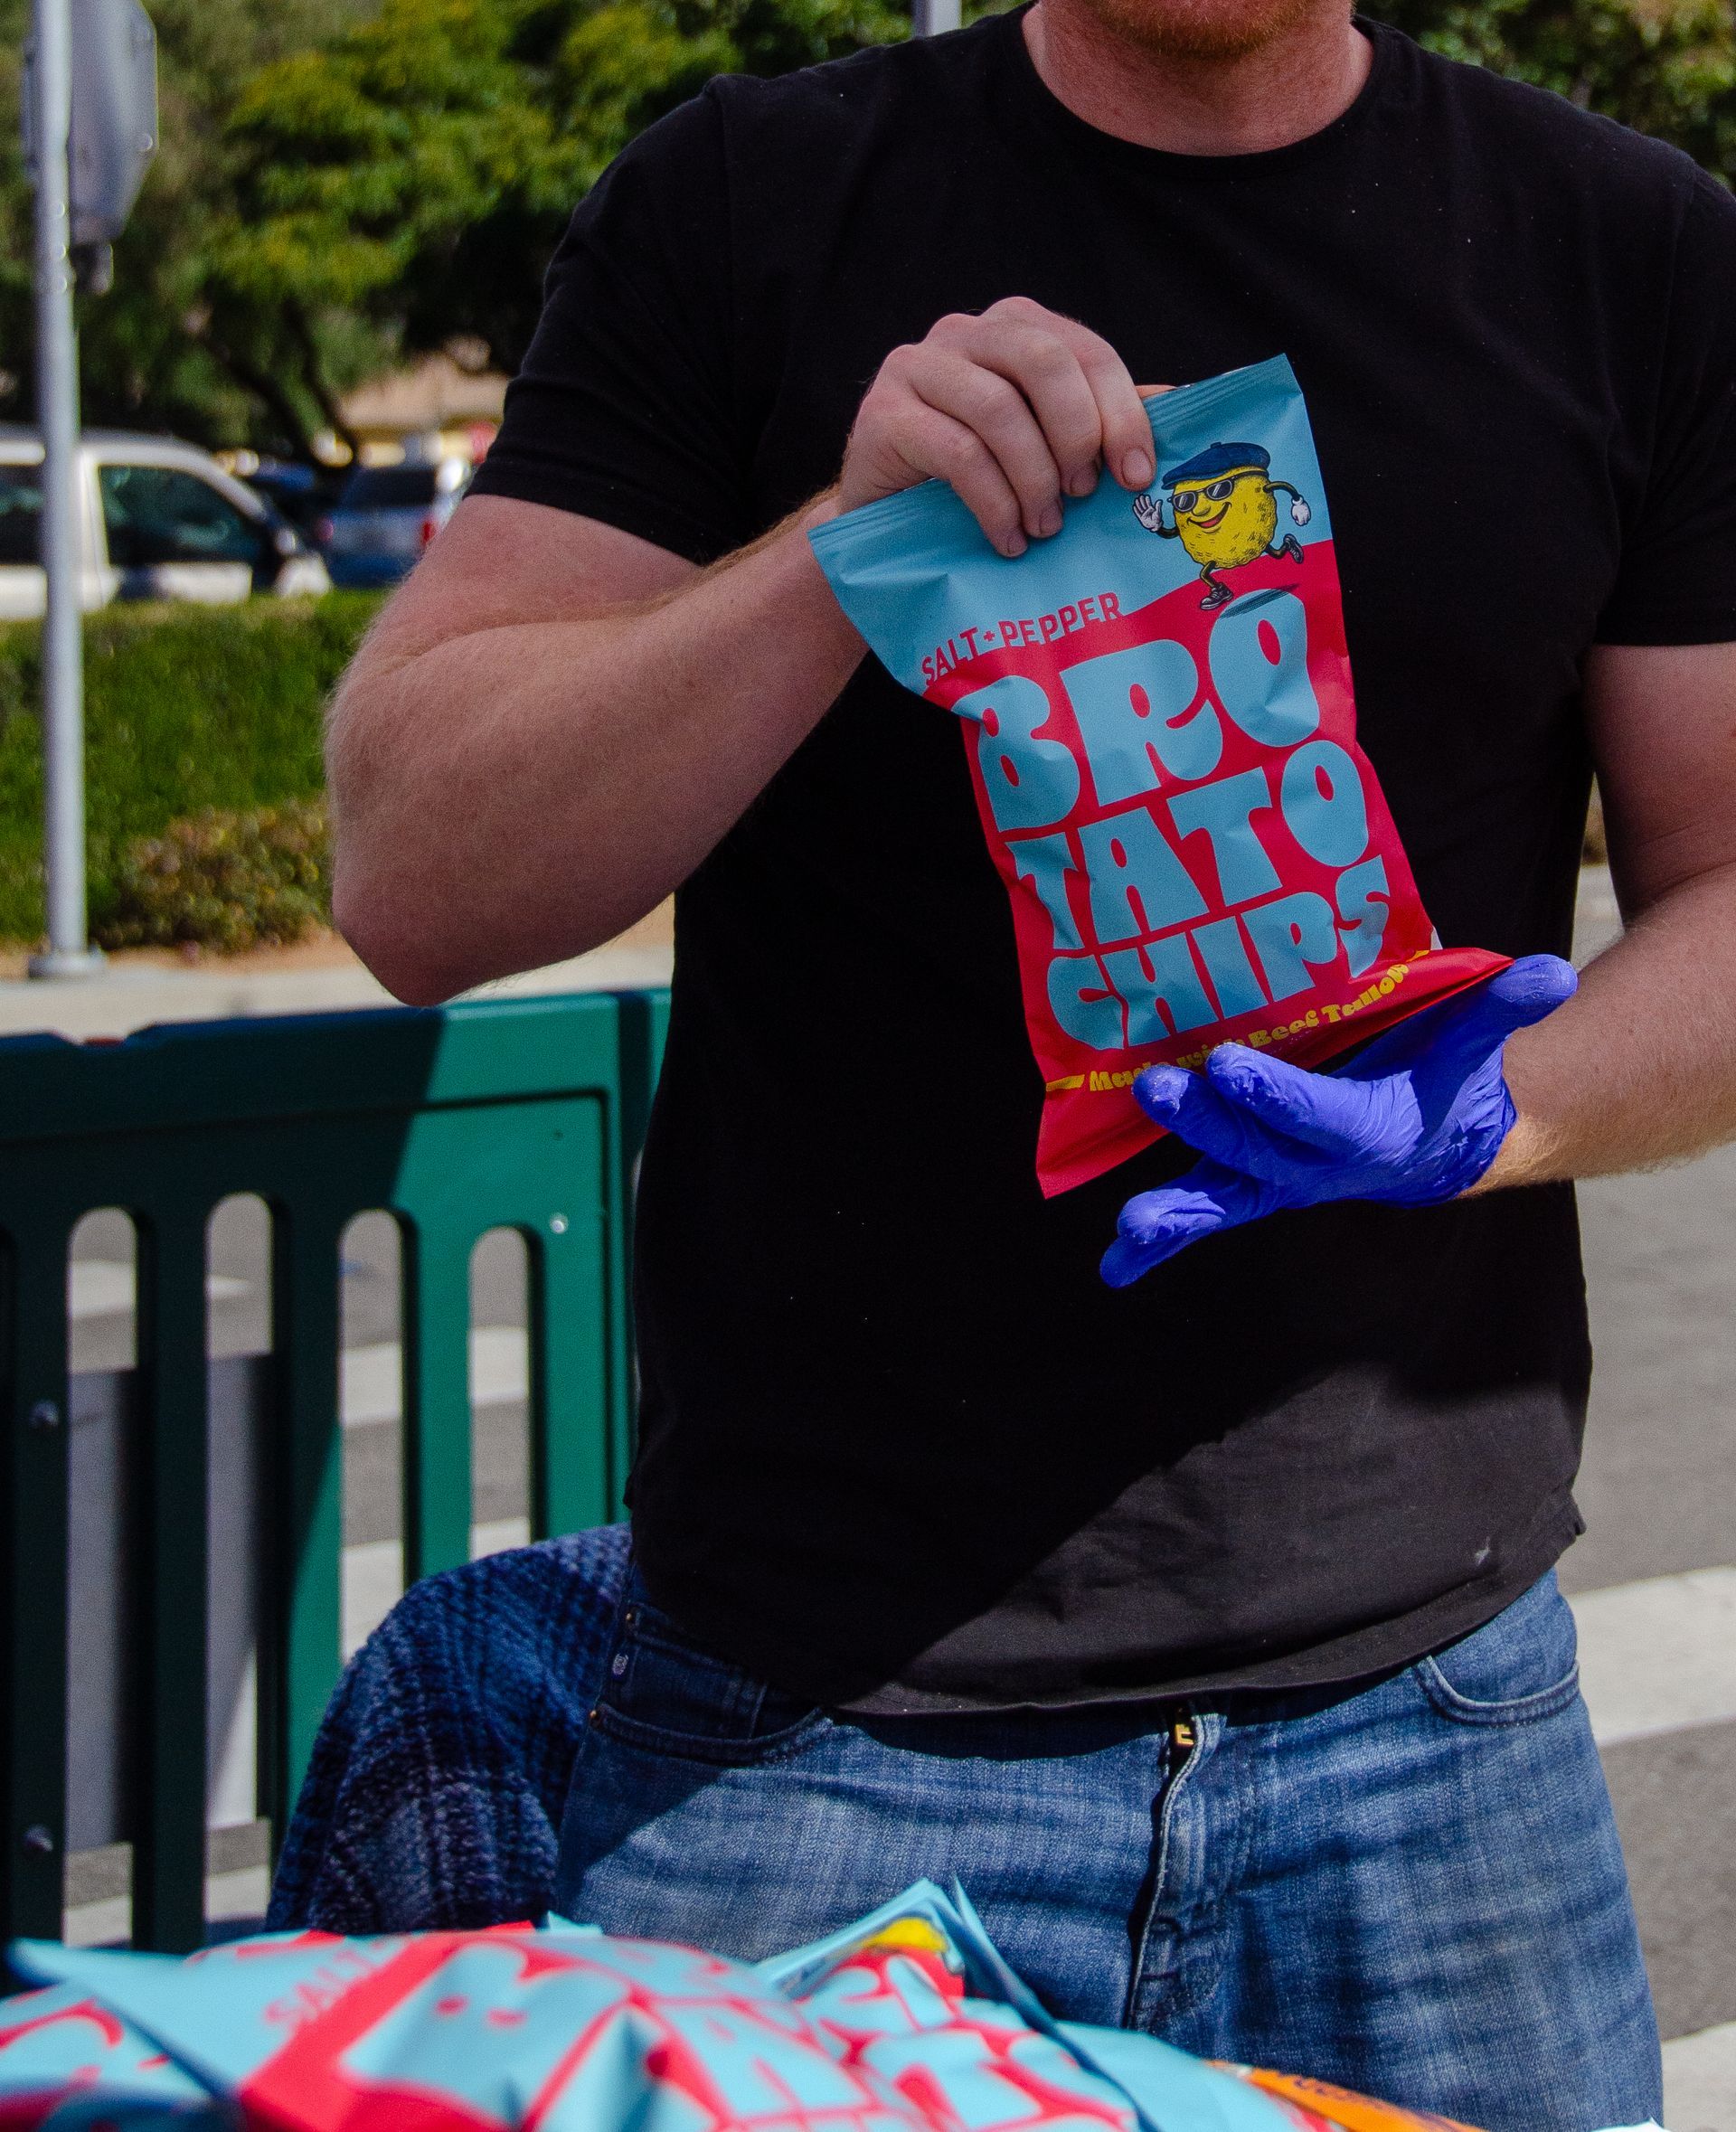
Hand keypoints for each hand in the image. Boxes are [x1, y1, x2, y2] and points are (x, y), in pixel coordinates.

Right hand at [838, 297, 1156, 559]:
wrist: (884, 522)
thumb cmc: (973, 485)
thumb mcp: (1043, 446)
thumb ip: (1097, 420)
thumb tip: (1180, 405)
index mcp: (1014, 328)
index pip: (1084, 349)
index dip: (1120, 411)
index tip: (1136, 476)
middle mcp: (964, 331)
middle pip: (1043, 360)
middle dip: (1076, 434)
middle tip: (1083, 495)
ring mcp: (917, 366)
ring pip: (999, 410)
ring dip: (1034, 479)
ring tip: (1043, 529)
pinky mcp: (882, 413)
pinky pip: (957, 452)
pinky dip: (994, 502)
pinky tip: (1006, 538)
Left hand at [1100, 955, 1577, 1287]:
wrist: (1436, 1142)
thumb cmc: (1447, 1075)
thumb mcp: (1475, 1038)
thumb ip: (1503, 1007)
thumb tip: (1550, 975)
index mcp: (1369, 1128)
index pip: (1318, 1113)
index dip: (1276, 1094)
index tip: (1231, 1063)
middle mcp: (1316, 1166)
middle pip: (1254, 1149)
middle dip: (1206, 1122)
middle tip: (1158, 1084)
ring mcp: (1277, 1180)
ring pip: (1221, 1195)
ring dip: (1174, 1211)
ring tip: (1129, 1228)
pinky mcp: (1248, 1184)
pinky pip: (1204, 1214)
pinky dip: (1160, 1244)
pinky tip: (1115, 1268)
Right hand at [1130, 492, 1166, 533]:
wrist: (1155, 526)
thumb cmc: (1157, 520)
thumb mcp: (1158, 512)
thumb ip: (1158, 507)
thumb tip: (1160, 501)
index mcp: (1151, 509)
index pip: (1148, 503)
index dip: (1147, 500)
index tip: (1146, 496)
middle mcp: (1147, 511)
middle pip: (1143, 504)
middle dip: (1142, 500)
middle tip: (1141, 496)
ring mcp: (1144, 514)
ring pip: (1140, 508)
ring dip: (1138, 504)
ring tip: (1136, 499)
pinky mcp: (1141, 518)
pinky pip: (1138, 513)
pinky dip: (1136, 510)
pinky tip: (1134, 506)